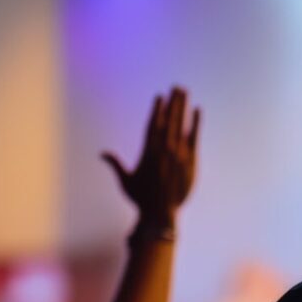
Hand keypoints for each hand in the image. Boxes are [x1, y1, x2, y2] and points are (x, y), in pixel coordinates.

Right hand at [103, 87, 199, 229]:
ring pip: (181, 124)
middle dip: (173, 102)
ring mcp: (178, 155)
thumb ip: (116, 164)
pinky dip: (196, 123)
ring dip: (183, 107)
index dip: (157, 109)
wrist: (160, 214)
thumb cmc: (141, 199)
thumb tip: (103, 153)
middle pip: (168, 120)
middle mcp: (163, 150)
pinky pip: (195, 137)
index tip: (160, 96)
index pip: (152, 124)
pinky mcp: (191, 161)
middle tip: (177, 86)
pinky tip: (198, 110)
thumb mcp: (126, 181)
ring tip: (185, 92)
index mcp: (147, 152)